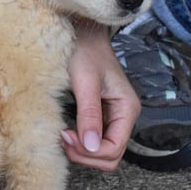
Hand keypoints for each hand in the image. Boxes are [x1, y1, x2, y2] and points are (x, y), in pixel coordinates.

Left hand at [61, 19, 140, 170]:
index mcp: (127, 108)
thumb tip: (90, 146)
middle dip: (85, 154)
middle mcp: (123, 116)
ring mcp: (112, 117)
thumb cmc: (84, 51)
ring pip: (101, 152)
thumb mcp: (85, 82)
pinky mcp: (100, 115)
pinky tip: (66, 130)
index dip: (90, 152)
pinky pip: (93, 140)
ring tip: (63, 133)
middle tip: (63, 136)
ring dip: (81, 150)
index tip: (67, 136)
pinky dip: (79, 142)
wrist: (80, 33)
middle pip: (109, 156)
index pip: (114, 149)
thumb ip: (89, 114)